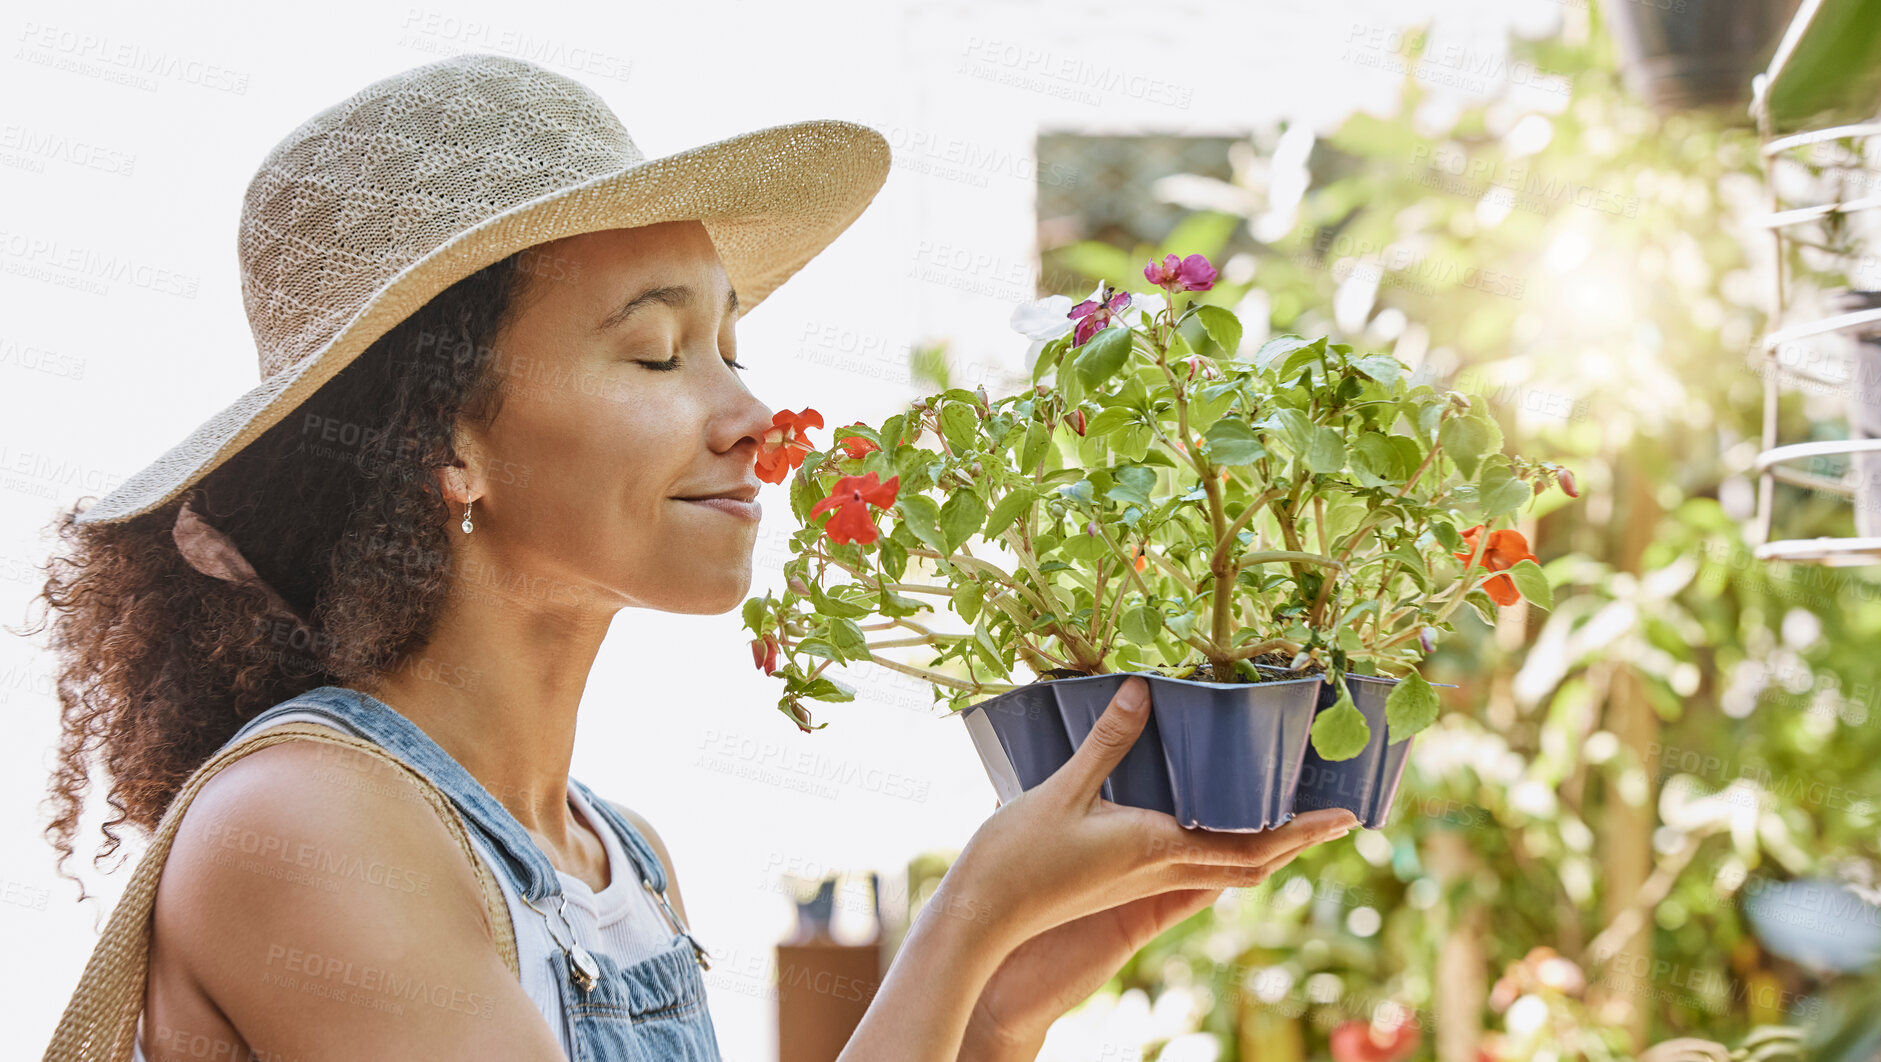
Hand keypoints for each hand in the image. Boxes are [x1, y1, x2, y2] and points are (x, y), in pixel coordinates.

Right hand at [943, 675, 1358, 1049]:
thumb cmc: (1017, 858)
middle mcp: (1159, 868)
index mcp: (1158, 848)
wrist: (981, 919)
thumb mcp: (1063, 788)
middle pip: (1249, 865)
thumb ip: (1108, 741)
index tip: (1345, 817)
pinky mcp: (1121, 882)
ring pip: (1222, 871)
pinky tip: (1206, 824)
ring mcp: (1140, 881)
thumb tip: (1144, 690)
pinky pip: (1190, 867)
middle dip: (1296, 844)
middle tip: (1333, 819)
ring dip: (1262, 849)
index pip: (1251, 845)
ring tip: (1286, 820)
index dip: (1302, 832)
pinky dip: (1218, 848)